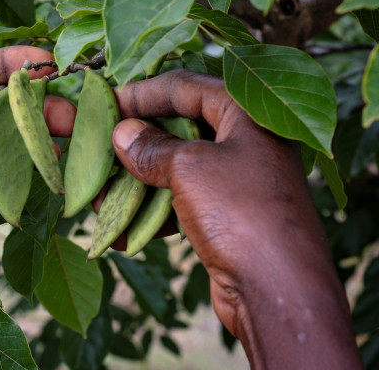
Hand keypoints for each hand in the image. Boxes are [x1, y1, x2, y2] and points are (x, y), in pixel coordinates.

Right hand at [112, 70, 362, 368]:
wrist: (278, 292)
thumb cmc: (241, 213)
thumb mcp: (189, 168)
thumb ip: (151, 147)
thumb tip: (123, 134)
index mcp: (247, 115)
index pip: (185, 87)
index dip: (143, 93)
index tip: (108, 102)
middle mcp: (245, 142)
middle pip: (180, 127)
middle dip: (138, 139)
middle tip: (102, 144)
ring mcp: (236, 181)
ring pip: (177, 168)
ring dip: (138, 178)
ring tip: (103, 189)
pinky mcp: (226, 215)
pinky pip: (182, 200)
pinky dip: (153, 208)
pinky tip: (123, 225)